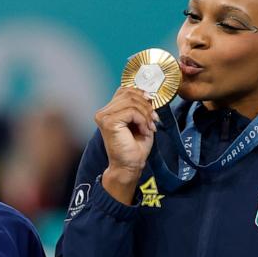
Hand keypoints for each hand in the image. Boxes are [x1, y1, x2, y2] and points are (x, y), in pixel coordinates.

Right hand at [94, 87, 157, 203]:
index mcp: (109, 110)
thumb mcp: (140, 121)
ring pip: (131, 101)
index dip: (141, 94)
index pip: (125, 90)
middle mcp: (103, 112)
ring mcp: (104, 116)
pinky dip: (143, 120)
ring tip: (150, 127)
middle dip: (146, 105)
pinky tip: (145, 131)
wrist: (129, 166)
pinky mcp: (108, 122)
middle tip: (154, 120)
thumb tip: (148, 93)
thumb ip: (139, 106)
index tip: (152, 107)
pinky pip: (132, 111)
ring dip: (146, 114)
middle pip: (129, 93)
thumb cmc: (135, 147)